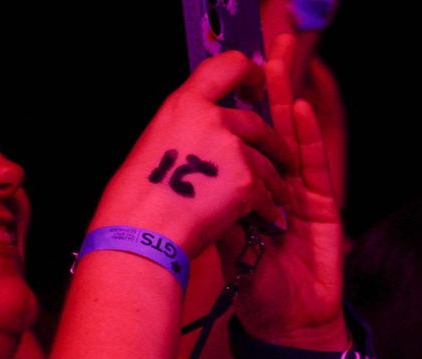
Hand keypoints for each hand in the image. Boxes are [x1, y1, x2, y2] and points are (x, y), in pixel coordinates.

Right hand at [91, 52, 291, 256]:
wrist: (143, 230)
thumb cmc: (139, 197)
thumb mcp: (157, 143)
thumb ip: (188, 131)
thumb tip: (205, 136)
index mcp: (184, 104)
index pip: (227, 65)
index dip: (250, 73)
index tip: (258, 86)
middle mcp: (211, 119)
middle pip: (259, 124)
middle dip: (275, 145)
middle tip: (283, 159)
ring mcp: (232, 149)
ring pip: (268, 162)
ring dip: (276, 182)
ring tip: (277, 199)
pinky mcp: (246, 181)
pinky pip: (268, 193)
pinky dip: (269, 208)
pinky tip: (266, 220)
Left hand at [231, 35, 346, 350]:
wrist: (291, 327)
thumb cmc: (260, 294)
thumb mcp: (227, 248)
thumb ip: (219, 214)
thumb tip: (194, 184)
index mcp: (249, 195)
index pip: (244, 143)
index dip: (239, 109)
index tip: (226, 75)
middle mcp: (277, 189)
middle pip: (271, 129)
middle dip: (268, 89)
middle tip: (263, 48)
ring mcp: (303, 197)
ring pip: (293, 139)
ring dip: (287, 100)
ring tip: (278, 62)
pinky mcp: (325, 210)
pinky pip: (315, 167)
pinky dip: (308, 138)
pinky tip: (299, 109)